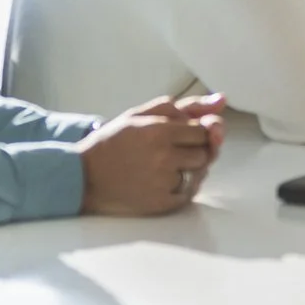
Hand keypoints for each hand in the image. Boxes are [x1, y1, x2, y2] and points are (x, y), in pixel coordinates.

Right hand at [78, 94, 224, 215]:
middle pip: (206, 152)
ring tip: (169, 164)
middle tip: (175, 149)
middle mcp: (164, 158)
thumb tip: (221, 100)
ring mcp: (164, 183)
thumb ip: (184, 106)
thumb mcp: (141, 115)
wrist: (83, 177)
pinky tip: (166, 179)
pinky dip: (185, 185)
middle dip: (196, 149)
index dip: (197, 131)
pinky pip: (191, 193)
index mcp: (159, 131)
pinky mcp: (162, 204)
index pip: (204, 130)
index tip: (182, 133)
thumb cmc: (113, 142)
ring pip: (201, 173)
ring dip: (192, 167)